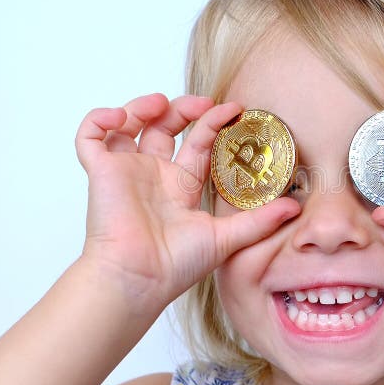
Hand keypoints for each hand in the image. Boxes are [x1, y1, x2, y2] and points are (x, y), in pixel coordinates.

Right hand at [74, 94, 299, 309]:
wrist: (139, 279)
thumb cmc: (175, 266)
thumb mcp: (225, 238)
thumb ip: (258, 220)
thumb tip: (294, 207)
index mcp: (181, 185)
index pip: (200, 143)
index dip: (214, 122)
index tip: (233, 109)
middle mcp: (154, 174)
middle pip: (166, 126)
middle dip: (182, 108)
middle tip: (201, 105)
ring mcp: (126, 171)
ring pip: (129, 124)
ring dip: (142, 105)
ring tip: (157, 105)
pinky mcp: (101, 171)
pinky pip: (90, 136)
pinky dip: (99, 119)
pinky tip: (119, 118)